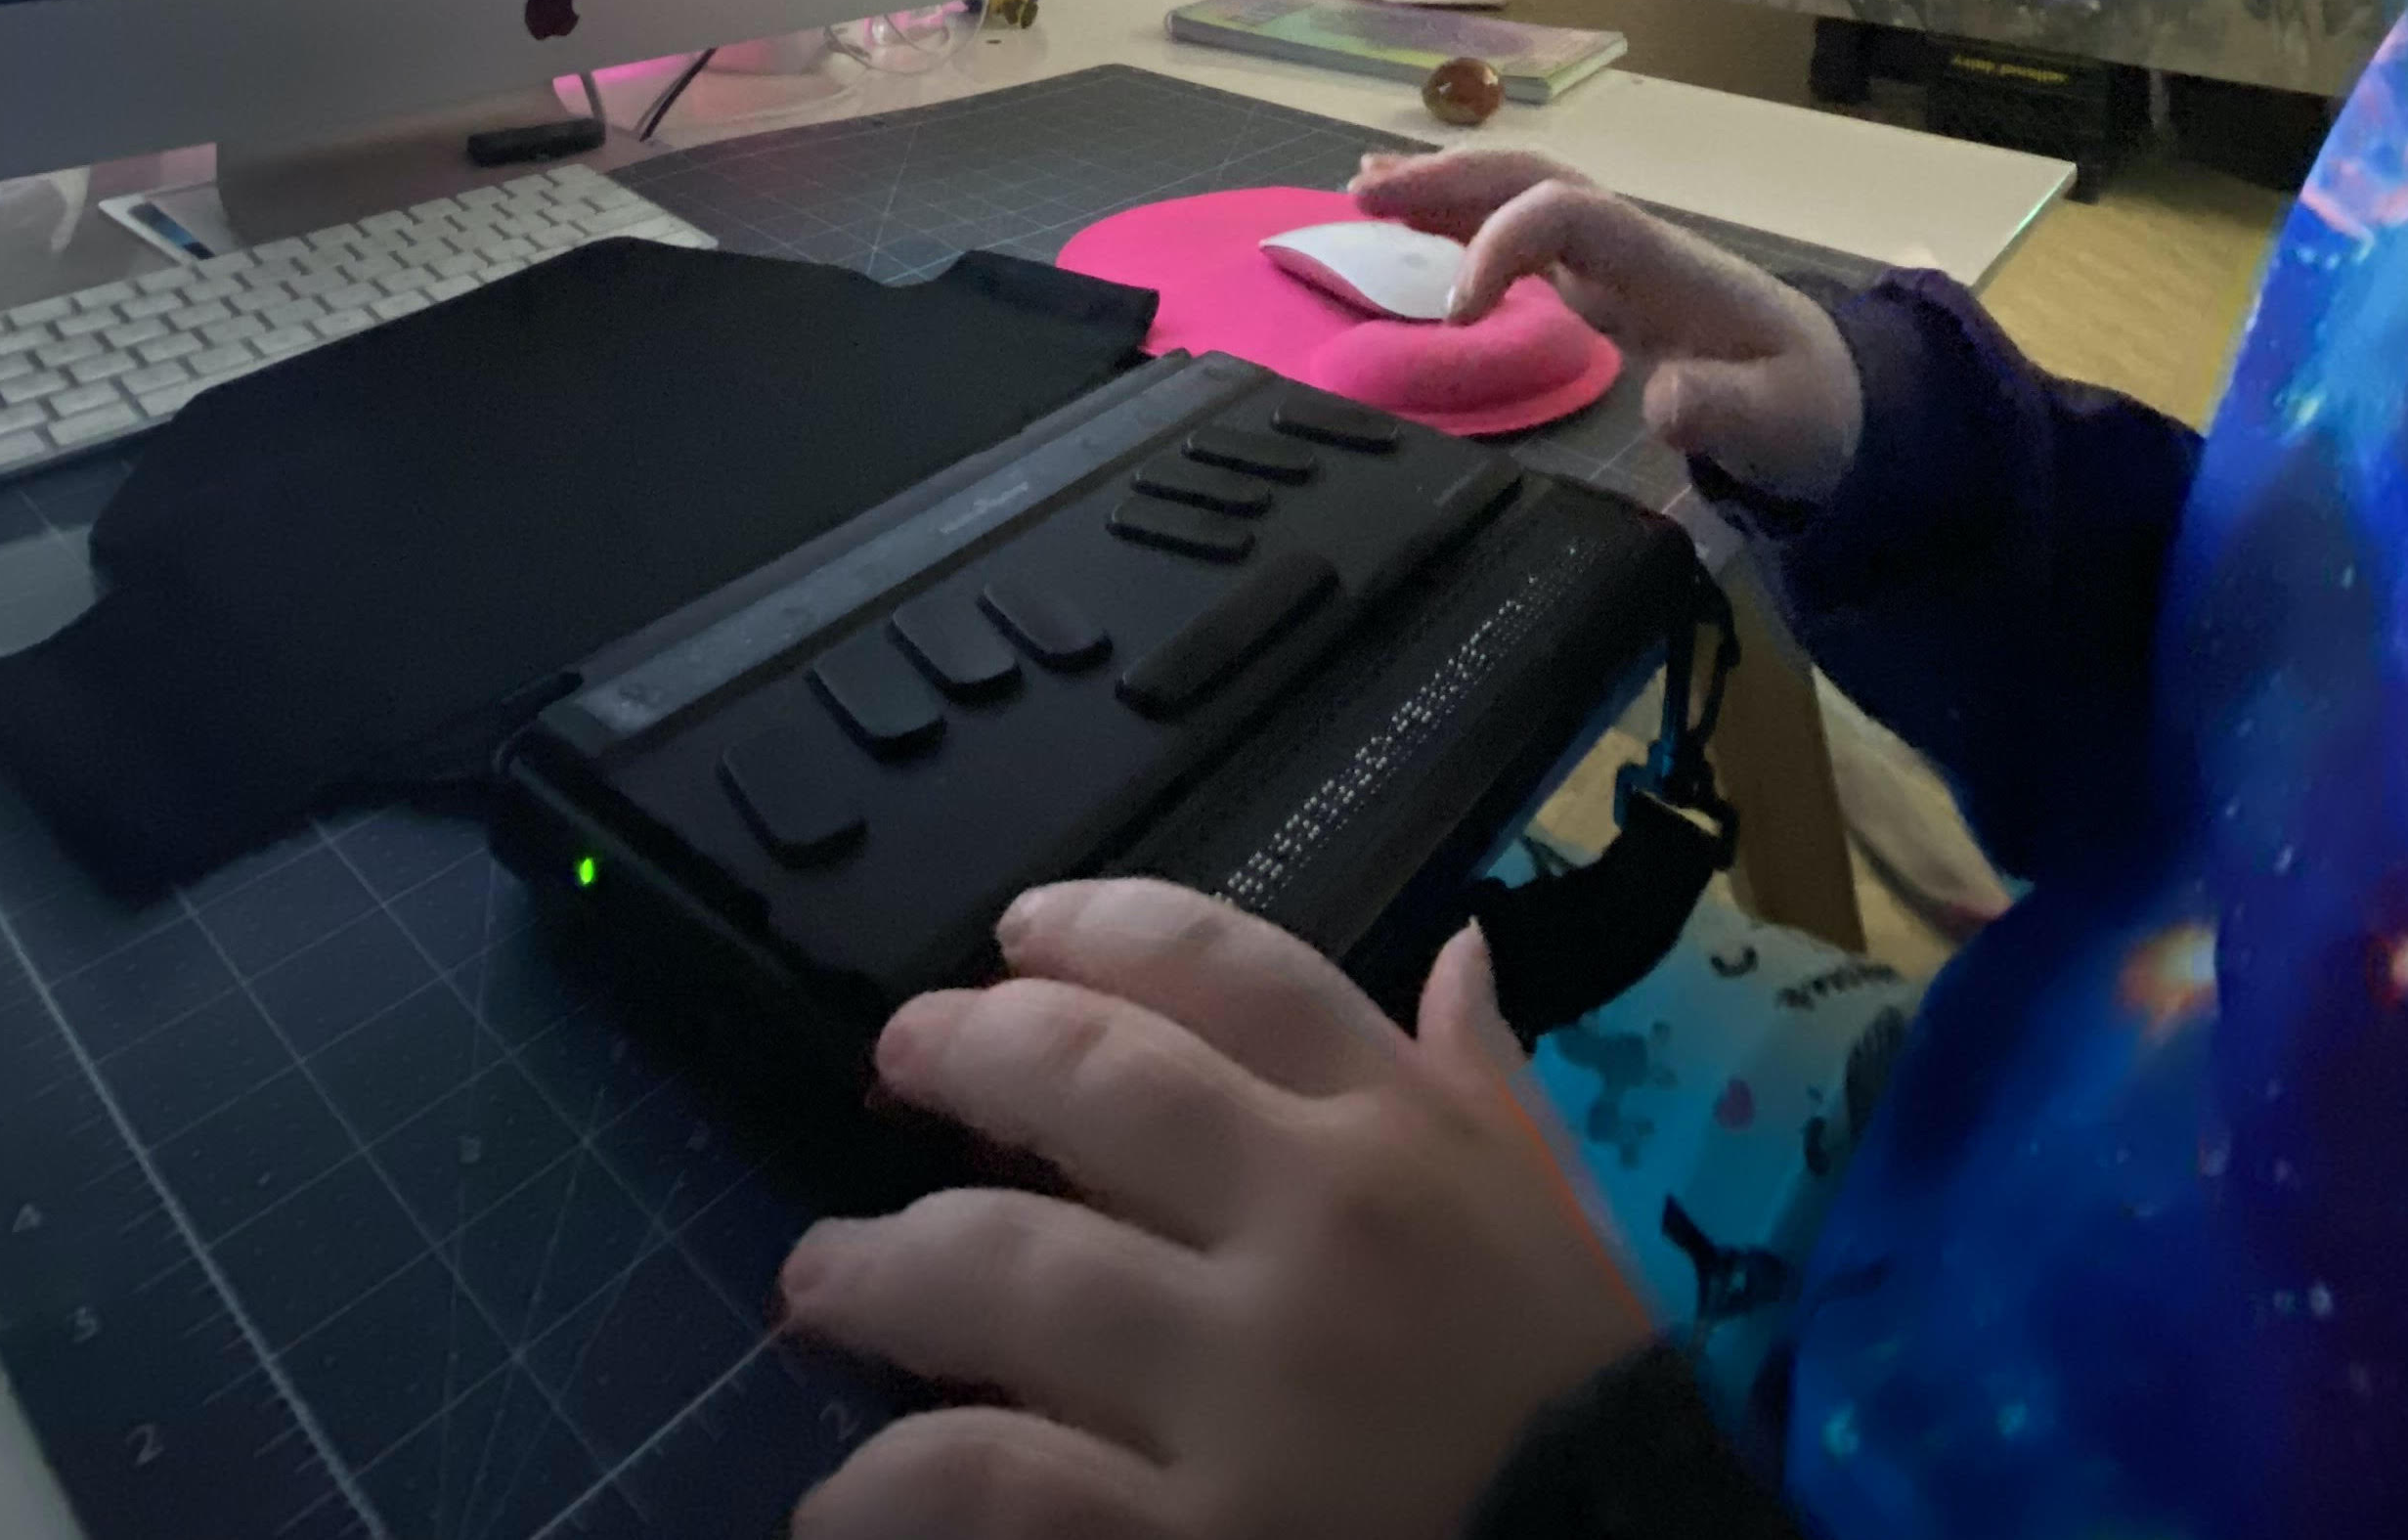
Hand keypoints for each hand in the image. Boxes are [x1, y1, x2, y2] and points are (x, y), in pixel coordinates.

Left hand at [782, 880, 1650, 1539]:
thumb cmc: (1590, 1406)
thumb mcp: (1567, 1220)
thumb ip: (1490, 1083)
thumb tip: (1458, 948)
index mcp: (1403, 1134)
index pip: (1232, 968)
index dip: (1105, 927)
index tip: (1017, 931)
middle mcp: (1316, 1227)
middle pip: (1094, 1080)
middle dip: (967, 1050)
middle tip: (893, 1059)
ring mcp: (1248, 1389)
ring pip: (1006, 1271)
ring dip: (880, 1267)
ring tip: (817, 1283)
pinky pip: (996, 1488)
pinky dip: (893, 1491)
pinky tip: (840, 1501)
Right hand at [1354, 147, 1864, 502]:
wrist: (1841, 401)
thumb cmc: (1810, 410)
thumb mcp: (1781, 423)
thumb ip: (1724, 412)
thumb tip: (1664, 404)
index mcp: (1666, 263)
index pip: (1569, 213)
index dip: (1502, 244)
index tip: (1455, 316)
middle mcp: (1631, 245)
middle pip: (1530, 180)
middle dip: (1447, 180)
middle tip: (1360, 194)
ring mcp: (1614, 260)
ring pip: (1518, 195)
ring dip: (1441, 187)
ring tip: (1358, 189)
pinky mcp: (1601, 285)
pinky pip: (1520, 233)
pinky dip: (1457, 222)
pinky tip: (1405, 225)